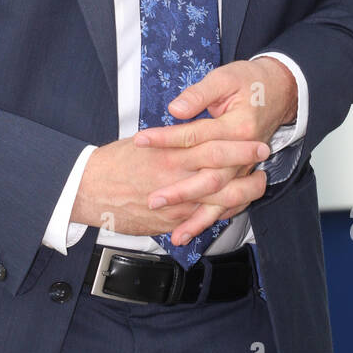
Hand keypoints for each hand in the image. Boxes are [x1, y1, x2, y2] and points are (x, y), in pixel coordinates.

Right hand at [70, 131, 268, 238]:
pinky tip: (233, 208)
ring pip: (218, 202)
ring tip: (257, 186)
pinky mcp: (169, 222)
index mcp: (169, 153)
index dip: (238, 145)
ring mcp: (174, 204)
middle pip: (222, 174)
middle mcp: (175, 178)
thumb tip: (190, 131)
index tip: (256, 140)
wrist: (87, 189)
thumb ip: (171, 141)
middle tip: (264, 160)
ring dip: (242, 194)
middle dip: (248, 168)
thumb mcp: (144, 141)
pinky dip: (220, 214)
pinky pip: (202, 220)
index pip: (212, 145)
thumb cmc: (113, 162)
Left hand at [131, 57, 297, 245]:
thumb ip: (200, 94)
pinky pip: (231, 204)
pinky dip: (214, 219)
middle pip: (210, 178)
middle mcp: (245, 153)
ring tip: (176, 234)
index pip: (196, 136)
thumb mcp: (225, 78)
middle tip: (153, 200)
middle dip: (181, 192)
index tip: (141, 141)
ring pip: (223, 199)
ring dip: (198, 218)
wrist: (282, 90)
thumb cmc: (251, 82)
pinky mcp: (245, 175)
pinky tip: (196, 230)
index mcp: (239, 127)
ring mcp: (246, 168)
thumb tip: (176, 109)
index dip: (166, 139)